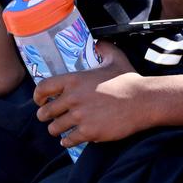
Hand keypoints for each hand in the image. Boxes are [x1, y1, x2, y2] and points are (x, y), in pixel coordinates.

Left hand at [34, 42, 152, 144]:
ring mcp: (80, 116)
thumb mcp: (115, 58)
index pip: (43, 88)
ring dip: (57, 130)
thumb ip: (103, 48)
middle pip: (46, 112)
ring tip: (61, 130)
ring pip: (55, 128)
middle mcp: (73, 98)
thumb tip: (98, 41)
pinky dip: (67, 142)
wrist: (143, 101)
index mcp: (74, 80)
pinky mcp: (89, 132)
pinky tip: (70, 140)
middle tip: (51, 118)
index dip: (38, 96)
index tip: (40, 101)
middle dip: (46, 116)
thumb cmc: (129, 80)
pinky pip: (69, 140)